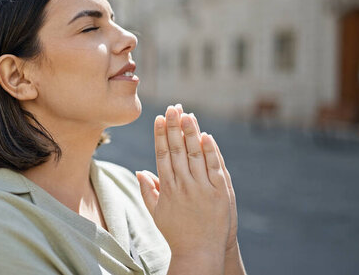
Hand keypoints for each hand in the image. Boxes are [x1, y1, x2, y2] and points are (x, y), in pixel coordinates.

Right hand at [136, 105, 231, 260]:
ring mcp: (201, 188)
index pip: (162, 154)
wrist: (199, 252)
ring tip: (187, 114)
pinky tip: (206, 136)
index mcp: (167, 188)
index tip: (159, 118)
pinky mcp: (219, 193)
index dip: (160, 135)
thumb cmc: (176, 233)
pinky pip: (214, 167)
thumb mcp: (156, 213)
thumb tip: (140, 171)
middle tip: (172, 107)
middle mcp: (183, 184)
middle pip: (177, 149)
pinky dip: (211, 151)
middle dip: (174, 126)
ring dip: (191, 132)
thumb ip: (148, 191)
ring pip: (195, 154)